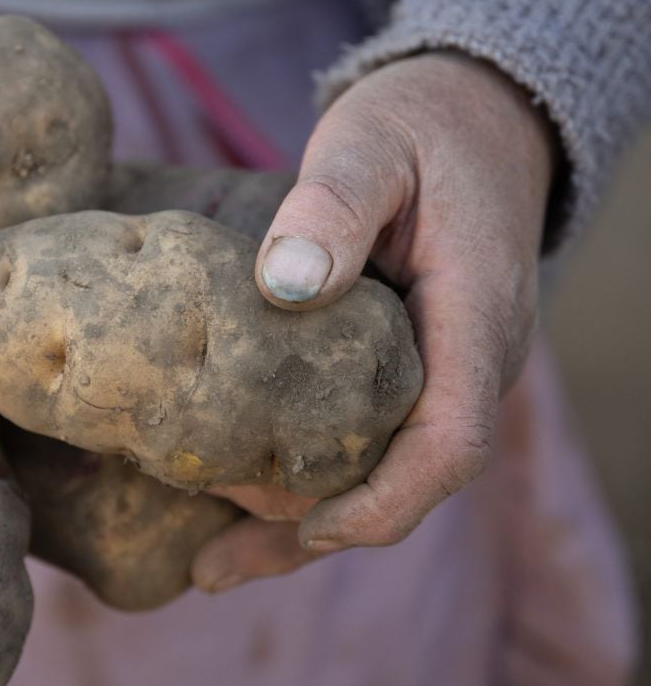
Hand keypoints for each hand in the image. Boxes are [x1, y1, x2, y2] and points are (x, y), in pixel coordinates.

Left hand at [193, 51, 554, 591]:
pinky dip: (302, 478)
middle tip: (214, 564)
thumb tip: (287, 283)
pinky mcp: (399, 369)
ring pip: (378, 473)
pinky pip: (361, 439)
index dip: (384, 501)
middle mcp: (463, 365)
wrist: (469, 119)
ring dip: (300, 523)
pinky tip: (231, 499)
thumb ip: (334, 204)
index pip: (450, 442)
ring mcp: (435, 372)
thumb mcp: (371, 144)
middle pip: (404, 482)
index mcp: (473, 321)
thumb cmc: (420, 127)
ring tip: (211, 566)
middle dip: (315, 532)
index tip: (307, 531)